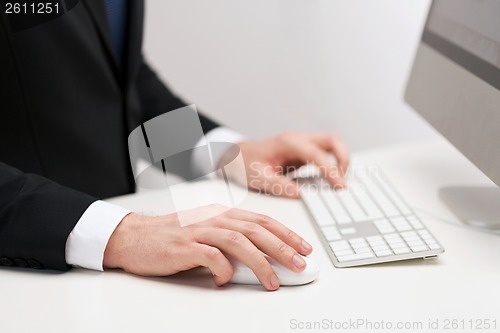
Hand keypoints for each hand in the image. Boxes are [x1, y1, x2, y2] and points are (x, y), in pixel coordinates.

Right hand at [103, 204, 312, 290]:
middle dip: (282, 247)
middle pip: (255, 229)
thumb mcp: (207, 233)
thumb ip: (232, 242)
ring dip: (259, 261)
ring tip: (272, 281)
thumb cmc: (173, 236)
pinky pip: (210, 256)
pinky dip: (222, 269)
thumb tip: (262, 260)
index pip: (261, 221)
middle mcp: (214, 218)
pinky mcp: (184, 245)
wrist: (135, 236)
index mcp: (222, 214)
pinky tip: (225, 279)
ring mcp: (199, 230)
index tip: (304, 248)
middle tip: (299, 264)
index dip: (286, 233)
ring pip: (238, 241)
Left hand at [235, 132, 348, 198]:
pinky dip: (332, 164)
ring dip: (340, 160)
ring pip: (332, 144)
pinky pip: (325, 153)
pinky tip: (329, 179)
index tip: (339, 185)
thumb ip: (279, 185)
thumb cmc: (246, 163)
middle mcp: (298, 140)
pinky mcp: (304, 151)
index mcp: (288, 143)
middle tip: (342, 181)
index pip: (317, 153)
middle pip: (332, 140)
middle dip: (343, 159)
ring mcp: (302, 143)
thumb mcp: (259, 177)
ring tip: (337, 182)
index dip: (331, 169)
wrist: (237, 155)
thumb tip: (299, 194)